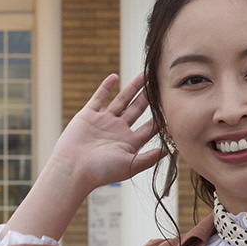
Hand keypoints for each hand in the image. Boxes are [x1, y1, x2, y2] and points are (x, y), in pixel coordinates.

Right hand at [1, 73, 163, 241]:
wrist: (73, 169)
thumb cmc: (101, 171)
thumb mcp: (130, 165)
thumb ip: (149, 158)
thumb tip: (169, 151)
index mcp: (129, 143)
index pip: (149, 127)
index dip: (161, 117)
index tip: (173, 105)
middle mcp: (117, 131)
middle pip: (137, 110)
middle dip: (149, 97)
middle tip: (160, 83)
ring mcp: (103, 122)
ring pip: (121, 101)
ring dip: (132, 88)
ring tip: (144, 75)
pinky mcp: (87, 116)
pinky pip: (98, 98)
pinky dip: (105, 87)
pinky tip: (114, 76)